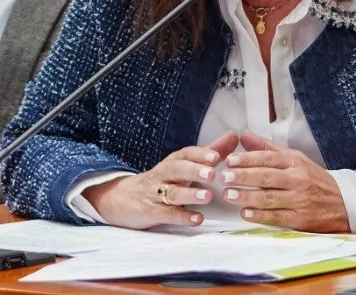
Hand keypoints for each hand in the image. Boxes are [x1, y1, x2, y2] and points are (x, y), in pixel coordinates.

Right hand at [83, 132, 238, 229]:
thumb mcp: (183, 165)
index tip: (217, 156)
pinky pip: (167, 214)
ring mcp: (156, 194)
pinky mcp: (152, 212)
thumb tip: (233, 137)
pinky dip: (182, 216)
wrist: (122, 199)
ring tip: (208, 196)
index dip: (200, 154)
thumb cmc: (161, 180)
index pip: (186, 154)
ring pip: (172, 192)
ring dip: (190, 194)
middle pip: (177, 169)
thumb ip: (209, 152)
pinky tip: (197, 218)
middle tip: (212, 173)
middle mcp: (164, 175)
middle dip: (194, 170)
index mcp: (173, 162)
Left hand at [222, 131, 349, 232]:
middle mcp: (297, 180)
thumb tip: (243, 136)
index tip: (230, 160)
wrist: (343, 204)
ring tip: (229, 194)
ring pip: (269, 198)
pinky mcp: (300, 219)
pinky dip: (260, 216)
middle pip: (267, 177)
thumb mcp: (296, 159)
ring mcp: (299, 200)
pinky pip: (277, 217)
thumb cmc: (314, 179)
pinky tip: (245, 214)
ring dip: (248, 196)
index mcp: (295, 163)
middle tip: (225, 177)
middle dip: (244, 176)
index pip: (268, 159)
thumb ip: (268, 149)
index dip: (248, 159)